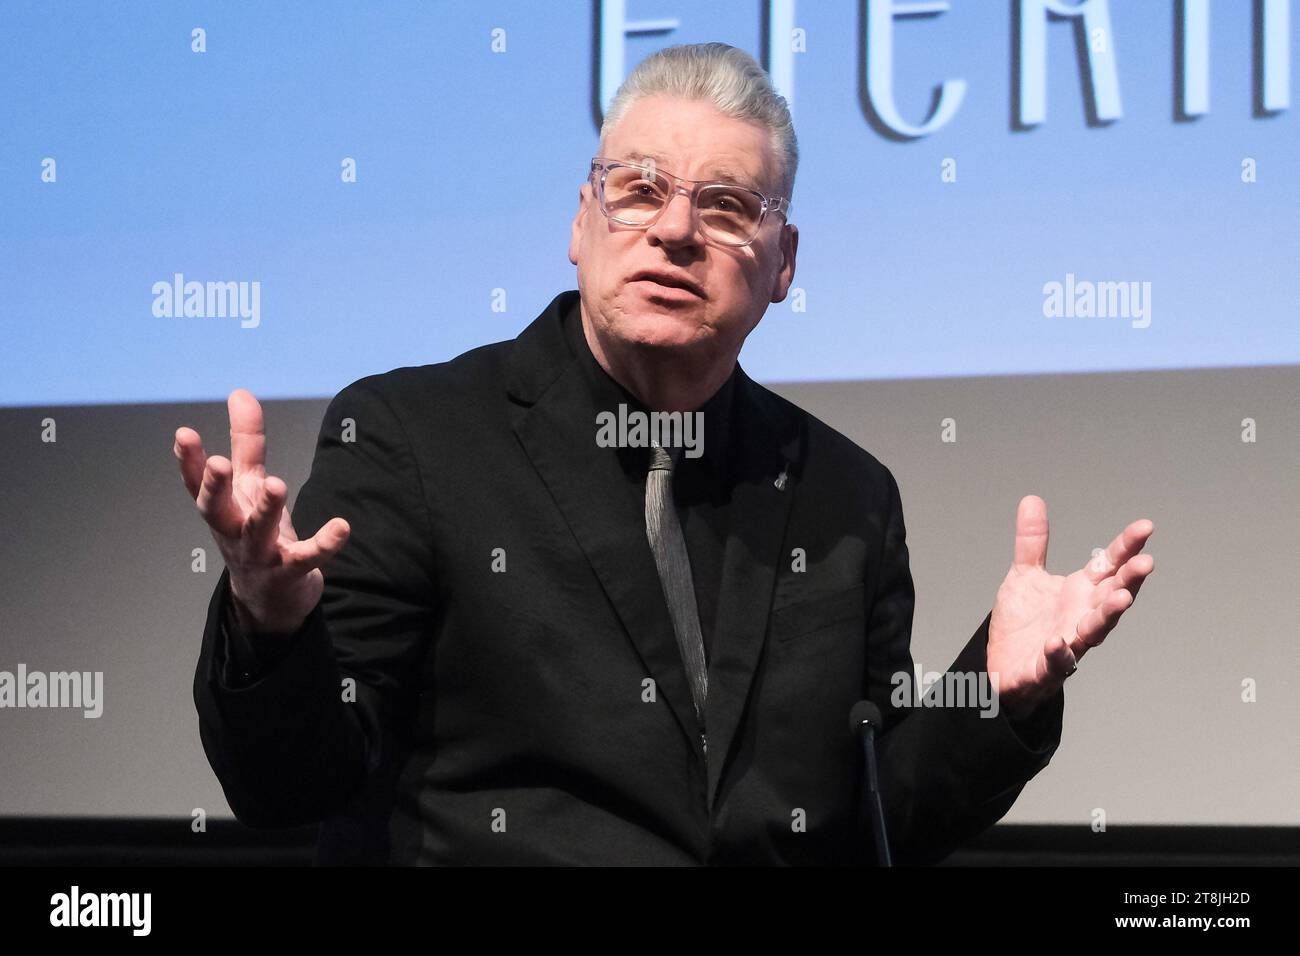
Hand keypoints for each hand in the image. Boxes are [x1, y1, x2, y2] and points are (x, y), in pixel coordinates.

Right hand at [174, 389, 349, 634]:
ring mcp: (259, 554)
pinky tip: (342, 526)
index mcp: (222, 508)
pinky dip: (324, 543)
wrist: (270, 597)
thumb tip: (240, 393)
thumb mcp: (248, 485)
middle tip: (219, 463)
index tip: (184, 434)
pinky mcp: (290, 571)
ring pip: (259, 532)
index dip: (188, 462)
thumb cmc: (253, 531)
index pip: (197, 485)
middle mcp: (233, 531)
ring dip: (266, 509)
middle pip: (216, 511)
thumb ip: (245, 442)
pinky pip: (307, 557)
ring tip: (276, 484)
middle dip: (215, 487)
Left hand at [987, 495, 1153, 719]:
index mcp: (1080, 592)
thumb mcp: (1024, 576)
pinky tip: (1059, 642)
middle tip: (1145, 563)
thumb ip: (1032, 542)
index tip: (1145, 527)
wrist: (1001, 667)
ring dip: (1108, 615)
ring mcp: (1068, 643)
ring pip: (1095, 631)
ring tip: (1121, 599)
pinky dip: (1059, 654)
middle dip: (1129, 581)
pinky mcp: (1046, 669)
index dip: (1126, 547)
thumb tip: (1032, 500)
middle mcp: (1081, 616)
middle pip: (1112, 596)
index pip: (1108, 565)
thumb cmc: (1023, 624)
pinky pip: (1057, 662)